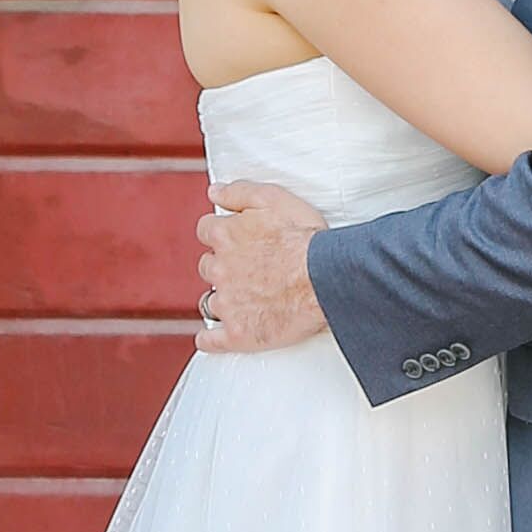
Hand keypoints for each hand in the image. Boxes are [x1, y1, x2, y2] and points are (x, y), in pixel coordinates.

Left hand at [196, 177, 328, 353]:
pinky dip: (210, 338)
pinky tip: (212, 337)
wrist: (325, 279)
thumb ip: (239, 192)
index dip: (221, 234)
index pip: (206, 231)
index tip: (234, 238)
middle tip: (247, 269)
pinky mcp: (237, 333)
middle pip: (208, 267)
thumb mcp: (274, 198)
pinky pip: (211, 339)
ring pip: (211, 301)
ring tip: (244, 300)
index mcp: (225, 236)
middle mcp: (219, 269)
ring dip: (222, 299)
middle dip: (222, 266)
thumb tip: (214, 191)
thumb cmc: (304, 237)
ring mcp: (227, 304)